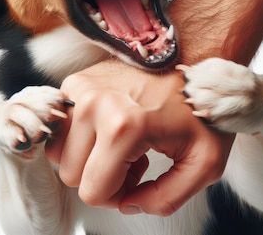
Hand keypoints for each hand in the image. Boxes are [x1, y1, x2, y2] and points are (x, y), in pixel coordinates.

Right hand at [44, 59, 234, 215]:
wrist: (192, 58)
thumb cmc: (199, 108)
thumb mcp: (203, 163)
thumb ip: (167, 198)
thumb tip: (128, 204)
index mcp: (123, 128)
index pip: (92, 191)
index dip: (115, 198)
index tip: (138, 180)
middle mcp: (93, 106)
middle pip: (71, 174)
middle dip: (100, 178)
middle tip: (133, 161)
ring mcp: (79, 91)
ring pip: (59, 151)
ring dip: (86, 157)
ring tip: (120, 144)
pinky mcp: (74, 82)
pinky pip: (60, 127)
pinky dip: (79, 136)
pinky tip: (108, 127)